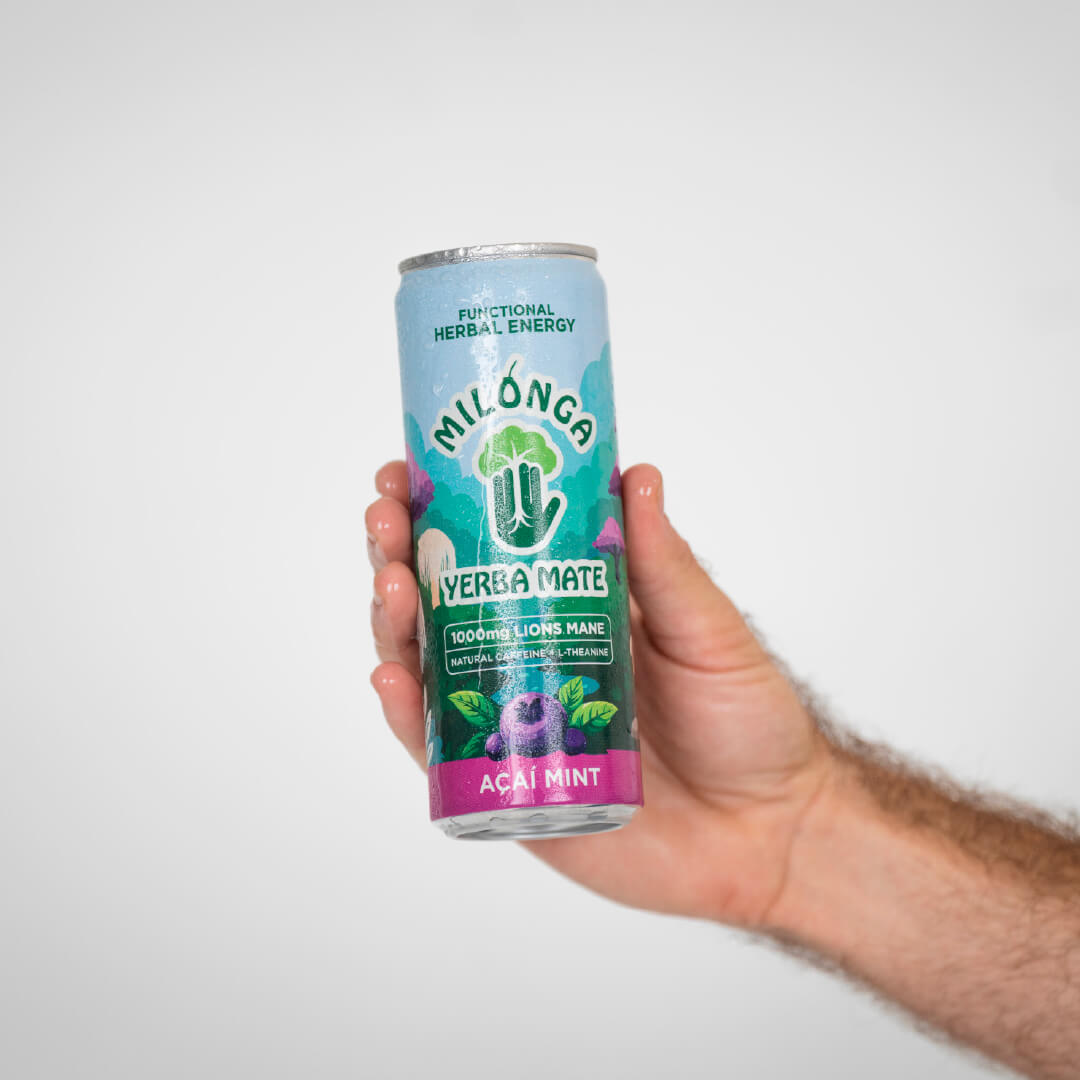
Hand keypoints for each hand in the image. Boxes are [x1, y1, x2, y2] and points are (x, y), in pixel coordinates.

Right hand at [367, 460, 832, 925]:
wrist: (769, 833)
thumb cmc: (747, 723)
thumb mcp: (708, 630)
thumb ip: (665, 564)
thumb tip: (636, 473)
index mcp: (570, 609)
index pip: (488, 551)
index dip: (438, 511)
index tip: (404, 472)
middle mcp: (526, 659)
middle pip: (440, 601)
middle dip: (399, 556)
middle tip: (385, 521)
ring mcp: (509, 722)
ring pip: (427, 667)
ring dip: (393, 624)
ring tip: (391, 586)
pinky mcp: (505, 786)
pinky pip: (440, 752)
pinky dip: (408, 717)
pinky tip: (392, 679)